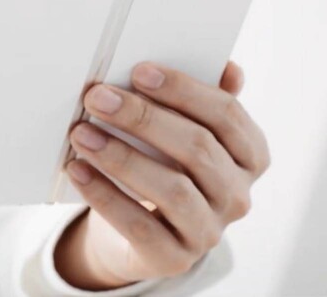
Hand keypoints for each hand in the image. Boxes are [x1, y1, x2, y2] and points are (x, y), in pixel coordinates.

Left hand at [54, 62, 268, 289]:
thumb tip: (227, 67)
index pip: (226, 115)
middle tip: (98, 97)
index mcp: (249, 156)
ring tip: (81, 133)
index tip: (139, 71)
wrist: (141, 232)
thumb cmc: (165, 167)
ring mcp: (209, 231)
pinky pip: (140, 226)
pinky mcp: (174, 259)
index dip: (184, 90)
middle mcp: (237, 196)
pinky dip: (105, 195)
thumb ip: (199, 102)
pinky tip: (78, 169)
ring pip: (172, 189)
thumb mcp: (183, 133)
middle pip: (197, 148)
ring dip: (121, 156)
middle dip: (144, 118)